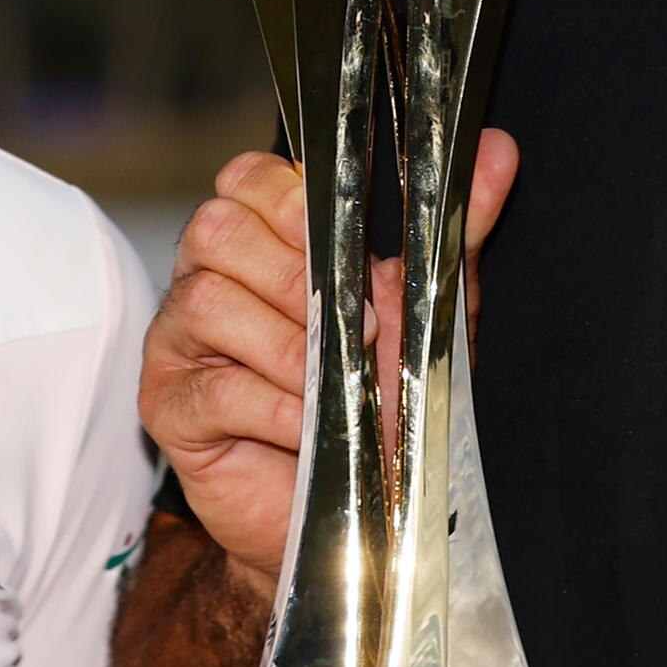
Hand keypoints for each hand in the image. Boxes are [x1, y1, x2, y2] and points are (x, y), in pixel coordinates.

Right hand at [138, 132, 517, 584]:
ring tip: (337, 389)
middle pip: (216, 230)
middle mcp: (208, 278)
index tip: (343, 237)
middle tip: (358, 329)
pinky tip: (310, 429)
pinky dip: (274, 407)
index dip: (288, 197)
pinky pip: (214, 386)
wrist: (350, 516)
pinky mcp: (168, 406)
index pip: (246, 179)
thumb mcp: (428, 312)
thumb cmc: (379, 406)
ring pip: (208, 303)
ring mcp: (179, 342)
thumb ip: (453, 231)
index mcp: (262, 241)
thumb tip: (498, 150)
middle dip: (295, 278)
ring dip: (290, 349)